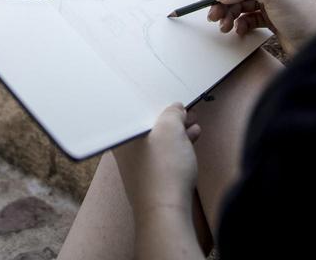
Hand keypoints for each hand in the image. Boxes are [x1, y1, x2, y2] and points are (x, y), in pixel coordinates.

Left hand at [113, 102, 200, 217]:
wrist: (165, 211)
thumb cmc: (162, 169)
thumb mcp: (170, 128)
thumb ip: (172, 113)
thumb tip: (175, 109)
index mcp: (122, 136)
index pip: (137, 112)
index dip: (156, 104)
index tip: (172, 103)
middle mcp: (124, 152)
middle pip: (148, 128)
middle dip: (170, 119)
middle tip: (186, 114)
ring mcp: (137, 168)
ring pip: (157, 143)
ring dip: (176, 133)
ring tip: (193, 126)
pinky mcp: (150, 181)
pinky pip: (163, 158)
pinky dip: (176, 149)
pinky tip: (190, 144)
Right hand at [208, 0, 315, 56]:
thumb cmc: (303, 15)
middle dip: (227, 0)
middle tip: (214, 14)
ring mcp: (273, 2)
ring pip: (243, 3)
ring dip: (230, 14)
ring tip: (224, 27)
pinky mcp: (272, 19)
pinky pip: (248, 18)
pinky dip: (240, 24)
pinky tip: (239, 31)